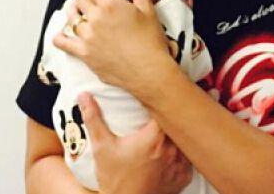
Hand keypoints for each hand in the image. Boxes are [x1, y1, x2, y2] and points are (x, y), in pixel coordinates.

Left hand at [53, 0, 174, 93]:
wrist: (149, 71)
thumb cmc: (151, 42)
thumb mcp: (148, 9)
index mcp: (110, 4)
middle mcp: (95, 18)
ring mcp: (87, 37)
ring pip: (71, 18)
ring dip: (72, 10)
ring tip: (76, 8)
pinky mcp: (85, 54)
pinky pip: (64, 43)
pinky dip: (60, 37)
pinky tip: (61, 34)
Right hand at [78, 92, 192, 193]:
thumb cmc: (113, 178)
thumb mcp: (102, 147)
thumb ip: (94, 118)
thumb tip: (84, 95)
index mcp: (154, 136)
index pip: (167, 108)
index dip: (165, 101)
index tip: (159, 99)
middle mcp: (171, 148)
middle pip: (179, 122)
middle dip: (173, 116)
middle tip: (165, 112)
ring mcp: (180, 163)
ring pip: (186, 139)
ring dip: (179, 134)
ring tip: (172, 130)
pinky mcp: (184, 177)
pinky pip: (189, 158)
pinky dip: (183, 153)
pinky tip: (173, 151)